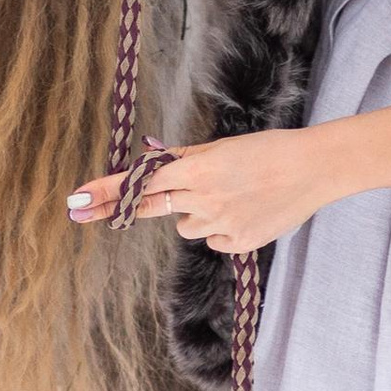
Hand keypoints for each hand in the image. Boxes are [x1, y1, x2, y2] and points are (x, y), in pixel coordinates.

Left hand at [69, 126, 343, 255]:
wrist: (314, 169)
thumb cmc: (267, 150)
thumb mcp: (221, 148)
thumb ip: (184, 159)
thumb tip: (150, 161)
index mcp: (197, 169)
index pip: (140, 182)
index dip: (106, 192)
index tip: (76, 200)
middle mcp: (203, 198)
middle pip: (151, 206)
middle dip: (117, 208)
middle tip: (80, 212)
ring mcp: (220, 224)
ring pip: (186, 226)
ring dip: (196, 213)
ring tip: (232, 195)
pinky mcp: (238, 243)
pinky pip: (213, 239)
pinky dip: (223, 228)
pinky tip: (247, 211)